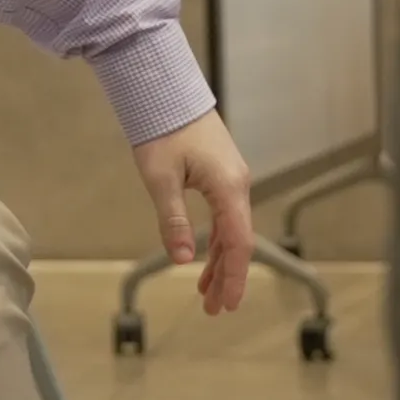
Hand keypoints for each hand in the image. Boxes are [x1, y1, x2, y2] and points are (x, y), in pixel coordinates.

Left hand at [131, 109, 254, 316]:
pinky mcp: (222, 175)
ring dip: (220, 262)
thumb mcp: (161, 179)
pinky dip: (216, 241)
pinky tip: (204, 259)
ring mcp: (232, 180)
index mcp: (229, 188)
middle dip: (227, 277)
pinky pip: (225, 217)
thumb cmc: (162, 129)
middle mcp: (238, 185)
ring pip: (232, 231)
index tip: (227, 304)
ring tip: (205, 293)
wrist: (166, 91)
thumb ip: (173, 221)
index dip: (234, 277)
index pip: (238, 243)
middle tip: (213, 309)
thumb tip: (181, 259)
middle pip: (238, 242)